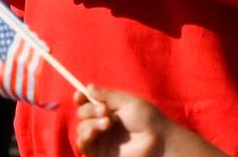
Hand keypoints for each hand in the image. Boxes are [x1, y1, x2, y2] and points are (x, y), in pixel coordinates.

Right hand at [75, 87, 230, 156]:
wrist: (157, 142)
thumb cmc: (147, 119)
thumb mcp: (127, 102)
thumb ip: (107, 95)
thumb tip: (88, 87)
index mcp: (109, 110)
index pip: (88, 102)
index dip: (81, 98)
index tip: (80, 95)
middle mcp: (103, 124)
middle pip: (82, 114)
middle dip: (89, 109)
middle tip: (105, 111)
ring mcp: (101, 140)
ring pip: (81, 129)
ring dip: (90, 123)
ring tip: (107, 123)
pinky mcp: (99, 154)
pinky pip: (83, 146)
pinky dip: (85, 137)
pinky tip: (94, 132)